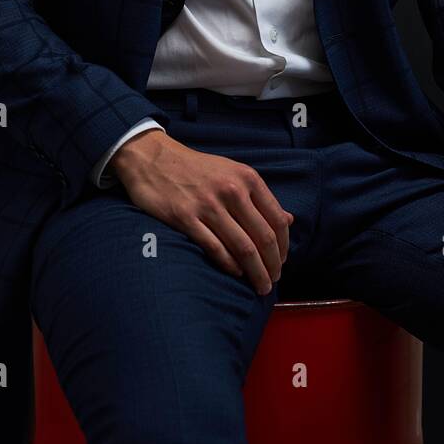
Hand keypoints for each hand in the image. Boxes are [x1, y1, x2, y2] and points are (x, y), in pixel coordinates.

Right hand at [109, 127, 293, 294]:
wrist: (154, 158)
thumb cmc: (197, 168)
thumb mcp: (233, 172)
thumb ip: (259, 197)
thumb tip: (289, 220)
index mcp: (247, 178)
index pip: (276, 219)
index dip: (284, 245)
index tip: (283, 261)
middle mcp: (231, 190)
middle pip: (263, 238)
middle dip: (273, 265)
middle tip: (274, 280)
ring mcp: (208, 205)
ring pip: (243, 248)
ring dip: (256, 272)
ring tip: (261, 285)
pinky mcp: (185, 218)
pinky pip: (215, 248)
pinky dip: (230, 265)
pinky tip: (236, 273)